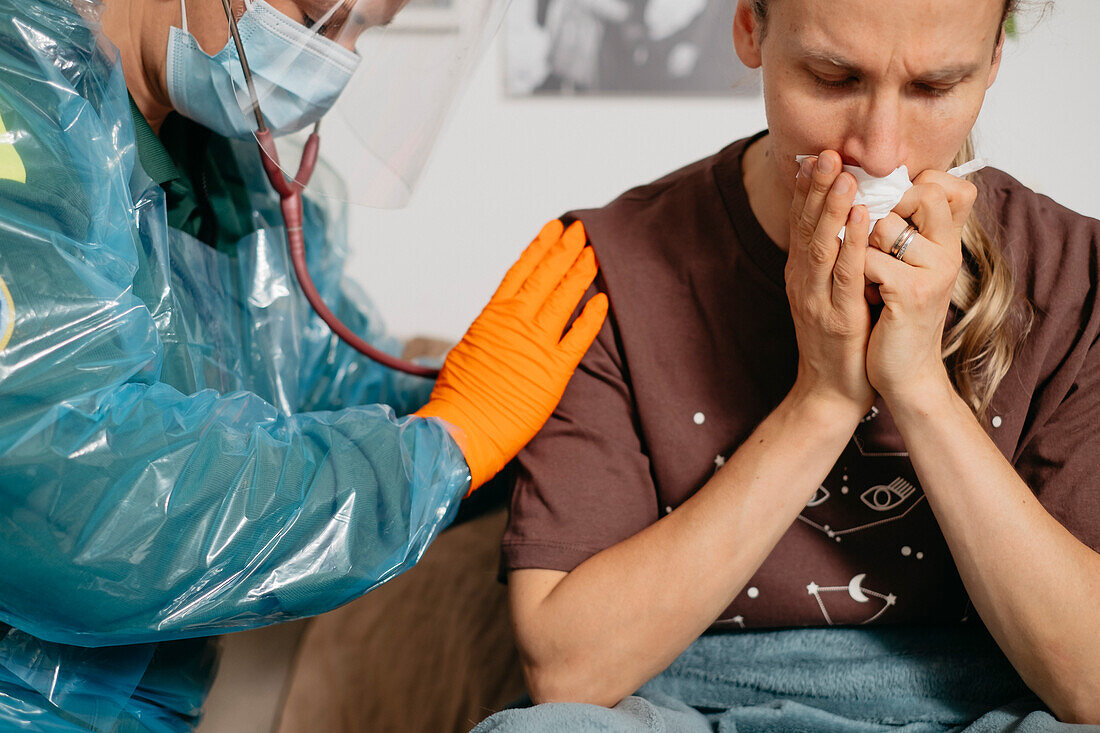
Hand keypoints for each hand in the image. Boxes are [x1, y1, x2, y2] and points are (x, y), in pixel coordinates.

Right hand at [416, 220, 608, 492]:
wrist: (463, 429)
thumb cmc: (458, 397)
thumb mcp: (468, 350)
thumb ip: (490, 332)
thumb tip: (499, 323)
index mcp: (493, 316)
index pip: (522, 271)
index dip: (540, 247)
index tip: (553, 228)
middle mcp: (517, 323)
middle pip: (547, 276)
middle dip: (566, 250)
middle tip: (582, 231)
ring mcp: (537, 345)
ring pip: (565, 298)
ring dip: (581, 273)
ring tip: (594, 253)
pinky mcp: (554, 371)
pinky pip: (579, 337)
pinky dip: (592, 317)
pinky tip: (603, 299)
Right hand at [785, 151, 874, 419]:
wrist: (831, 393)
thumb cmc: (840, 344)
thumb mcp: (832, 295)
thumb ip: (836, 261)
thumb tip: (851, 223)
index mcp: (802, 274)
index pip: (802, 222)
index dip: (808, 188)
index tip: (816, 155)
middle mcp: (803, 281)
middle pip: (806, 226)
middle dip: (816, 187)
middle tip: (827, 152)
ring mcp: (816, 299)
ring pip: (821, 244)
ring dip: (831, 207)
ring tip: (843, 174)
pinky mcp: (837, 317)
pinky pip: (844, 273)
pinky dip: (851, 241)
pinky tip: (862, 217)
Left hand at [864, 170, 976, 406]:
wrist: (906, 376)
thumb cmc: (896, 320)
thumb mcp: (906, 272)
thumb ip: (901, 235)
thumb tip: (869, 193)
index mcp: (947, 244)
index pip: (948, 187)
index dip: (913, 183)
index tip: (881, 199)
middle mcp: (948, 253)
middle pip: (925, 193)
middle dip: (882, 204)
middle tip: (867, 231)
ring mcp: (933, 273)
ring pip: (886, 225)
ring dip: (859, 241)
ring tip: (860, 263)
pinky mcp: (911, 295)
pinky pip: (869, 260)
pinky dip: (854, 270)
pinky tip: (859, 287)